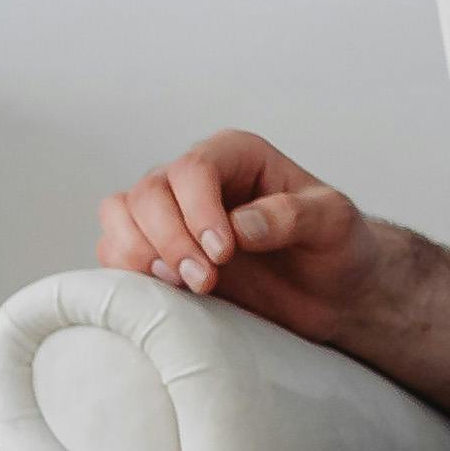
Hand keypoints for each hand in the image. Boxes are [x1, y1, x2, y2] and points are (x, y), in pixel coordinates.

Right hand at [97, 127, 415, 347]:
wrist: (330, 294)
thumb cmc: (335, 249)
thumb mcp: (334, 224)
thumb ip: (293, 216)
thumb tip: (240, 227)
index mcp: (236, 156)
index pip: (193, 168)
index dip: (199, 211)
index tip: (225, 254)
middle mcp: (194, 179)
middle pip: (149, 193)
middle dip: (171, 241)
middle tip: (208, 282)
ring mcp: (169, 215)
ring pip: (120, 215)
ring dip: (140, 254)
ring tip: (182, 288)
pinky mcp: (156, 252)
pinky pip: (114, 249)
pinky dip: (125, 271)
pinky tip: (163, 292)